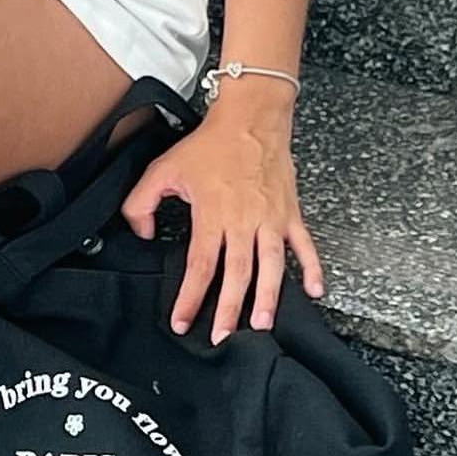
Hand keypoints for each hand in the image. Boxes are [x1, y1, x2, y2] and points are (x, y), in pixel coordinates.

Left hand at [118, 93, 325, 345]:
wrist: (250, 118)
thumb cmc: (209, 144)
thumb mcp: (163, 169)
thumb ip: (141, 203)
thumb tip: (145, 234)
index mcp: (212, 214)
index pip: (200, 265)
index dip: (190, 297)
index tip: (182, 322)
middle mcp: (243, 221)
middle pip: (237, 274)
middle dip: (229, 309)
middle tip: (222, 337)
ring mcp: (271, 219)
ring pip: (272, 266)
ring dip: (268, 297)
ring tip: (262, 324)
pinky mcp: (290, 213)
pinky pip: (304, 246)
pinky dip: (312, 268)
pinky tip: (315, 291)